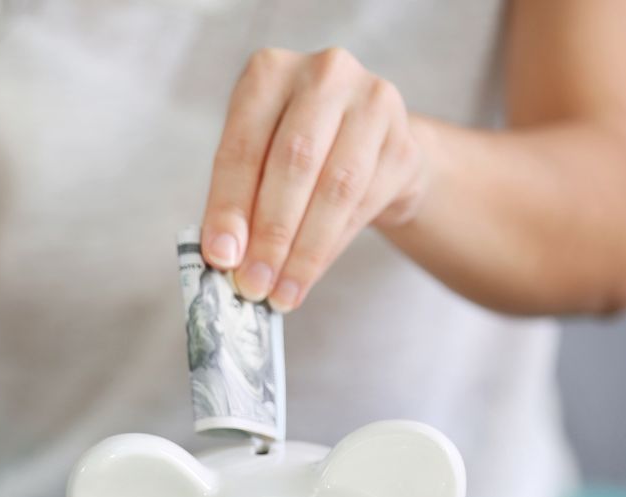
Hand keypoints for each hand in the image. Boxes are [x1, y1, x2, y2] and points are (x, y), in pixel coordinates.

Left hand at [201, 47, 431, 311]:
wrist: (365, 145)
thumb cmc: (293, 155)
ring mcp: (372, 102)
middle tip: (253, 285)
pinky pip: (364, 204)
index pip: (244, 148)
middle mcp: (324, 75)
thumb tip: (224, 258)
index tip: (221, 258)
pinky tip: (308, 276)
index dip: (229, 208)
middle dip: (270, 235)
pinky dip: (331, 248)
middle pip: (294, 163)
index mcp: (269, 73)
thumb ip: (236, 202)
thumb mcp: (254, 164)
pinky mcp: (404, 141)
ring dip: (304, 251)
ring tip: (280, 293)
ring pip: (336, 188)